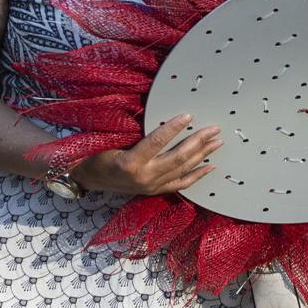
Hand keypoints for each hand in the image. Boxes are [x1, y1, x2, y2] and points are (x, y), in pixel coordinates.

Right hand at [71, 113, 220, 196]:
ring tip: (217, 142)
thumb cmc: (98, 155)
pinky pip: (181, 184)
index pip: (158, 141)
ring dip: (202, 155)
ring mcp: (152, 186)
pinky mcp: (155, 191)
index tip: (189, 115)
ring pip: (183, 169)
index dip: (174, 127)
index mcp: (131, 162)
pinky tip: (210, 166)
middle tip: (213, 129)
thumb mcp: (112, 141)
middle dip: (198, 142)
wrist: (90, 179)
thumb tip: (160, 117)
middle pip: (178, 157)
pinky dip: (197, 175)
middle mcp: (145, 177)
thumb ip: (136, 133)